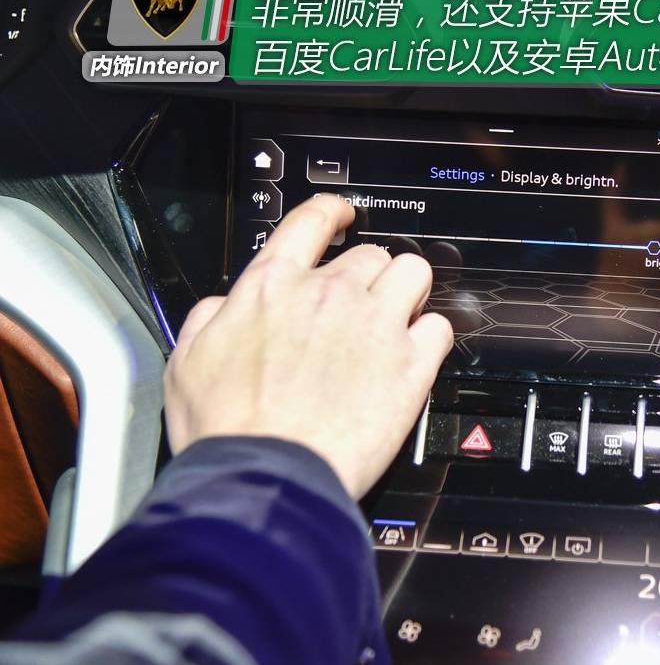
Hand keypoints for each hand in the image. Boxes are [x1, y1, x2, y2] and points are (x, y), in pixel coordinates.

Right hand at [163, 194, 452, 497]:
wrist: (265, 478)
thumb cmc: (226, 430)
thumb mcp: (189, 361)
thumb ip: (212, 317)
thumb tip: (227, 304)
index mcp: (273, 286)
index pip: (311, 220)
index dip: (333, 211)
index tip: (343, 215)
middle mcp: (329, 294)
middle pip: (370, 254)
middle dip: (368, 276)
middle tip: (361, 308)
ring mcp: (375, 324)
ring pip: (414, 272)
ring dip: (408, 290)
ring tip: (399, 317)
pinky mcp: (411, 365)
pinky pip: (440, 327)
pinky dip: (431, 337)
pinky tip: (415, 354)